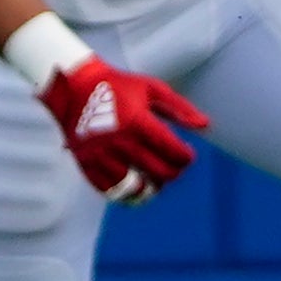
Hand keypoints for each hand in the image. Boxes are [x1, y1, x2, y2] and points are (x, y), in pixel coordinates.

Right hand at [38, 58, 208, 203]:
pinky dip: (127, 194)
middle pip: (159, 172)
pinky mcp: (86, 164)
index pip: (173, 152)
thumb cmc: (119, 86)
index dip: (186, 158)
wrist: (74, 87)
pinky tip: (136, 187)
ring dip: (151, 188)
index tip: (187, 155)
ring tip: (156, 182)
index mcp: (138, 122)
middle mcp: (120, 141)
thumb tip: (205, 126)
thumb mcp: (152, 89)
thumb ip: (180, 108)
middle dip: (173, 173)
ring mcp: (101, 155)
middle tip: (174, 167)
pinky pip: (110, 191)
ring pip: (135, 188)